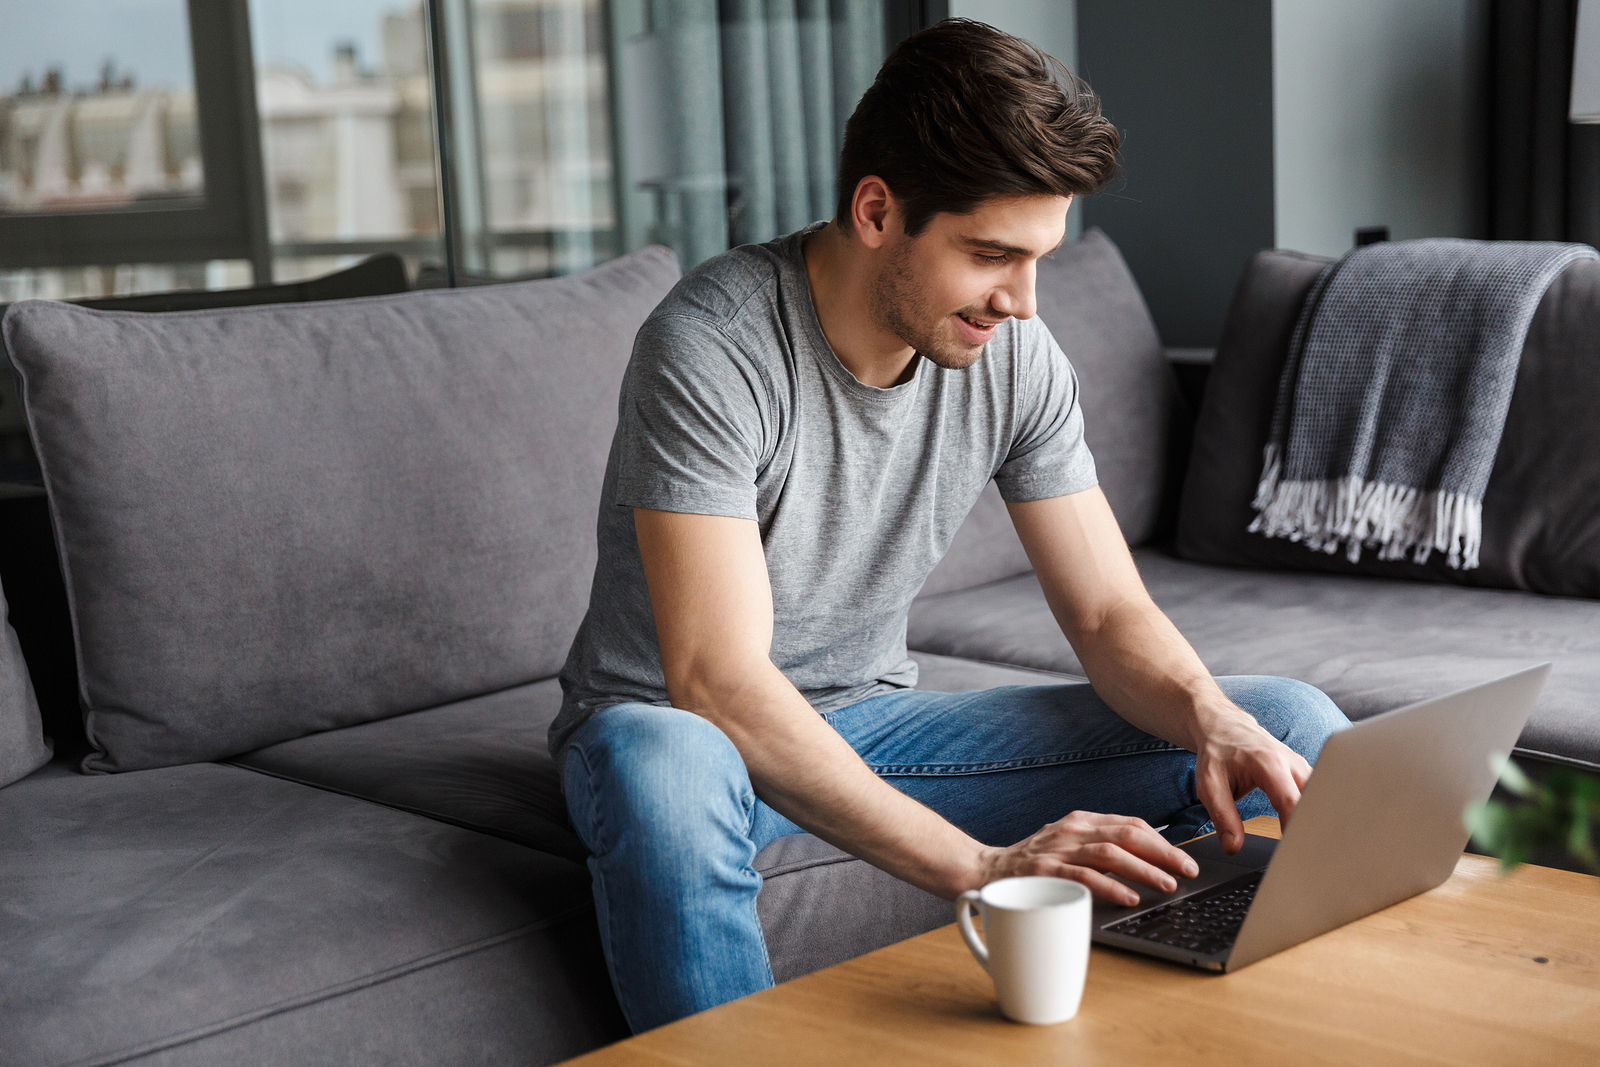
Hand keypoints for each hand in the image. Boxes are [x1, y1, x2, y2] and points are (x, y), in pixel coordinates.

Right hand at [973, 811, 1199, 906]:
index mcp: (1080, 821)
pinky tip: (1130, 897)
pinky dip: (1111, 887)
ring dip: (1144, 870)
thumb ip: (1097, 847)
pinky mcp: (1046, 872)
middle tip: (1188, 870)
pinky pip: (1085, 878)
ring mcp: (1058, 850)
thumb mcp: (1066, 845)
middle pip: (1128, 835)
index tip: (1183, 858)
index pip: (1131, 823)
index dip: (1162, 840)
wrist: (983, 870)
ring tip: (1167, 885)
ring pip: (1112, 854)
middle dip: (1164, 853)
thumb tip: (1144, 862)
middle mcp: (1072, 831)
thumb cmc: (1030, 863)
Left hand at [1194, 704, 1311, 853]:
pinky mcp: (1305, 772)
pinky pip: (1318, 794)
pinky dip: (1316, 812)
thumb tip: (1233, 847)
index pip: (1291, 802)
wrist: (1225, 727)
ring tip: (1312, 846)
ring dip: (1318, 820)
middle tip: (1308, 854)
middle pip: (1316, 800)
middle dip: (1315, 827)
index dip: (1296, 828)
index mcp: (1268, 763)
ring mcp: (1302, 766)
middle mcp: (1291, 762)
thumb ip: (1223, 817)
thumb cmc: (1218, 754)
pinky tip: (1311, 830)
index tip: (1295, 851)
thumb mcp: (1209, 785)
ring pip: (1322, 797)